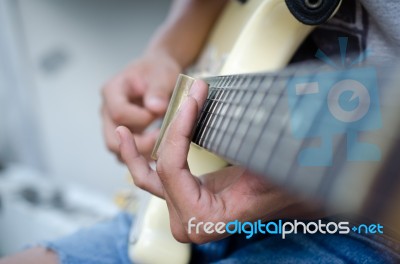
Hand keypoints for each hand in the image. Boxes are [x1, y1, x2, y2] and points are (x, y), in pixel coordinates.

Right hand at [102, 51, 180, 159]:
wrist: (158, 74)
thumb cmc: (157, 71)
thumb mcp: (162, 74)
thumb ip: (159, 90)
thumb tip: (156, 107)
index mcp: (112, 90)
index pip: (119, 113)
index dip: (141, 118)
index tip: (160, 114)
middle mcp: (107, 109)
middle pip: (112, 138)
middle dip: (139, 143)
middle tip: (162, 139)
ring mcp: (112, 124)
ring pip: (117, 149)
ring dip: (139, 151)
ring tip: (162, 144)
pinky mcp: (121, 134)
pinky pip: (125, 152)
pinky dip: (141, 154)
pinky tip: (158, 150)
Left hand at [116, 80, 321, 243]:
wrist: (286, 197)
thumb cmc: (281, 187)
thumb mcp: (266, 166)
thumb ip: (252, 148)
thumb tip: (259, 115)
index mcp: (204, 219)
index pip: (173, 167)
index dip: (178, 128)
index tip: (192, 96)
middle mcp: (188, 221)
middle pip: (160, 170)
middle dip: (168, 130)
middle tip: (179, 97)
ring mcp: (183, 213)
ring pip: (149, 178)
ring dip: (136, 152)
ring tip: (123, 130)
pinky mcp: (184, 201)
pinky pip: (156, 181)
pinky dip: (143, 161)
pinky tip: (132, 143)